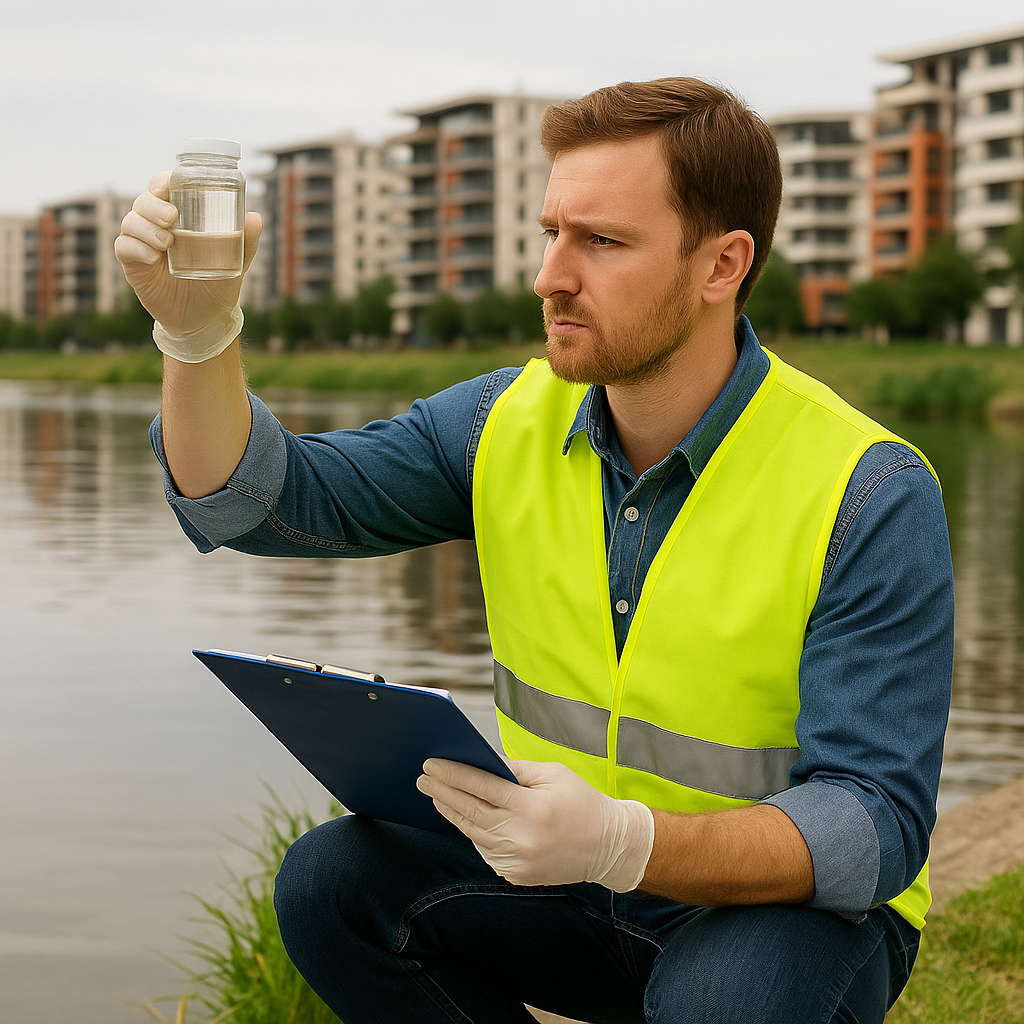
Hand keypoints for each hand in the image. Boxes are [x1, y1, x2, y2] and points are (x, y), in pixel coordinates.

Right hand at [113, 171, 262, 334]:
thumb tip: (255, 218)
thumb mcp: (235, 262)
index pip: (163, 188)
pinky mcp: (134, 264)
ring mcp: (143, 243)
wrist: (205, 319)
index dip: (162, 181)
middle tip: (172, 218)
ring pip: (131, 221)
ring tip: (167, 242)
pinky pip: (124, 247)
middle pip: (144, 201)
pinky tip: (153, 258)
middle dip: (154, 205)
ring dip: (146, 228)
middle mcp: (158, 225)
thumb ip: (245, 240)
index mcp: (180, 216)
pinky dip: (136, 248)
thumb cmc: (218, 283)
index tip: (169, 185)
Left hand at [417, 758, 654, 889]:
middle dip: (443, 792)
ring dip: (452, 812)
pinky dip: (472, 833)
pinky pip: (486, 850)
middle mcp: (521, 836)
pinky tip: (463, 818)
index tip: (432, 764)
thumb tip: (481, 763)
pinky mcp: (516, 875)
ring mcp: (517, 860)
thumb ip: (515, 770)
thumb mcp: (552, 774)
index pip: (482, 787)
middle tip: (422, 779)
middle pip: (470, 811)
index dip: (454, 774)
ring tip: (436, 795)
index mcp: (532, 807)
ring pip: (473, 833)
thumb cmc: (581, 802)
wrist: (607, 846)